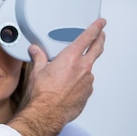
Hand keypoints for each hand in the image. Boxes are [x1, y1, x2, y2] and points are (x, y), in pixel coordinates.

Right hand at [9, 17, 105, 135]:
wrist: (47, 113)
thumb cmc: (42, 93)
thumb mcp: (37, 71)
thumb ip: (38, 57)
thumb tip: (35, 50)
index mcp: (71, 58)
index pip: (88, 37)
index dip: (96, 28)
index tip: (100, 23)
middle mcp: (83, 67)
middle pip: (97, 49)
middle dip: (100, 40)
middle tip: (101, 35)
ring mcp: (87, 80)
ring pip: (89, 68)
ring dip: (84, 66)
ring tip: (71, 72)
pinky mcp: (87, 92)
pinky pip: (86, 83)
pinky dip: (80, 81)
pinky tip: (69, 86)